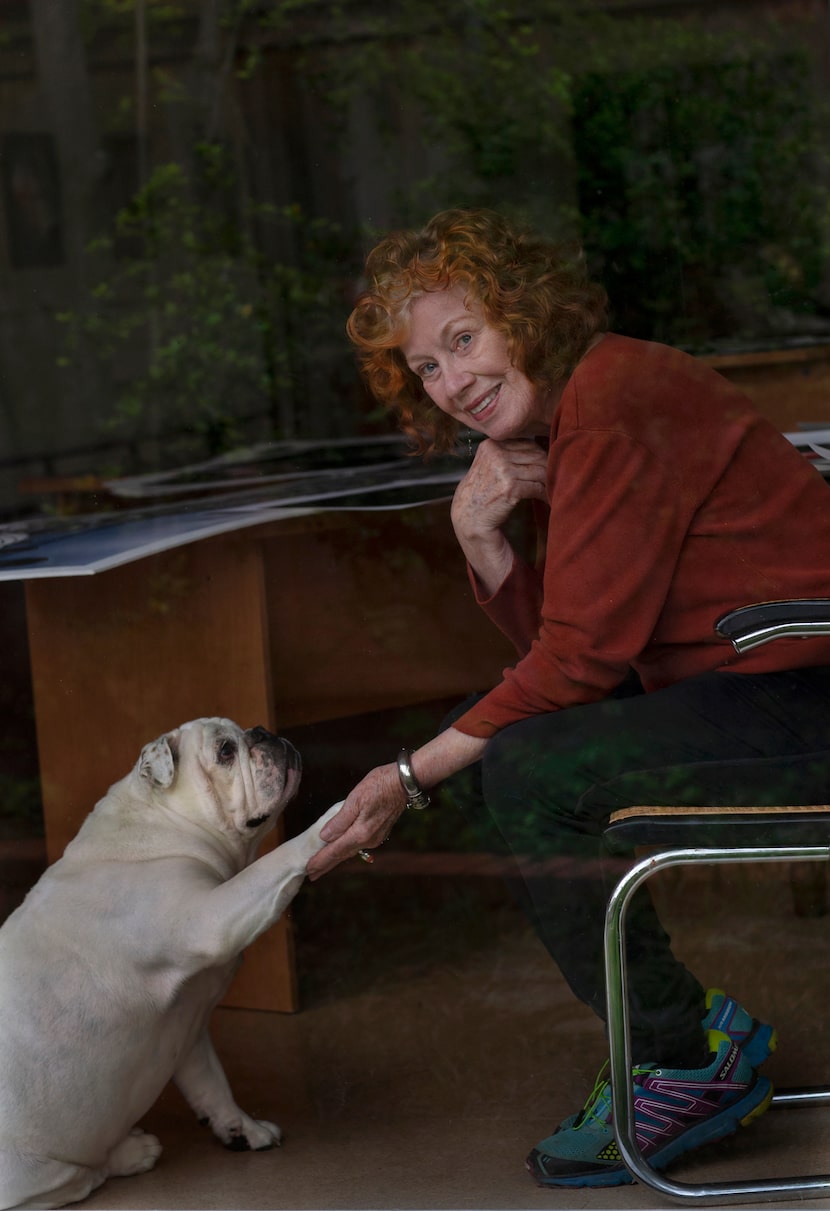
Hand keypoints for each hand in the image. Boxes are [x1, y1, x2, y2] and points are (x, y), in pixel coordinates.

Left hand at [306, 763, 405, 879]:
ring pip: (350, 851)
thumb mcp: (355, 799)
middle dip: (326, 865)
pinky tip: (341, 850)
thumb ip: (340, 820)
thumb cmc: (379, 785)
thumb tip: (324, 837)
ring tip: (323, 865)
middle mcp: (368, 840)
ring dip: (336, 859)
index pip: (335, 851)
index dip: (320, 860)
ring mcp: (375, 837)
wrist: (404, 783)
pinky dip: (346, 850)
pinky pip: (358, 845)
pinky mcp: (379, 833)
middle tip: (311, 875)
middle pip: (342, 855)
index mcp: (360, 833)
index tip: (308, 869)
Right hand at [451, 438, 547, 593]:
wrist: (468, 517)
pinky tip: (547, 500)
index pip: (527, 444)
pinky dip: (545, 494)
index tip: (548, 468)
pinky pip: (537, 487)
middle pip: (536, 455)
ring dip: (549, 482)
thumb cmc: (482, 492)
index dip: (541, 457)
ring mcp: (502, 469)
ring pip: (539, 471)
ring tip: (554, 490)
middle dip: (548, 468)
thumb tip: (542, 448)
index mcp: (491, 445)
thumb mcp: (489, 465)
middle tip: (557, 479)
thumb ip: (508, 453)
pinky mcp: (510, 487)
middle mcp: (496, 453)